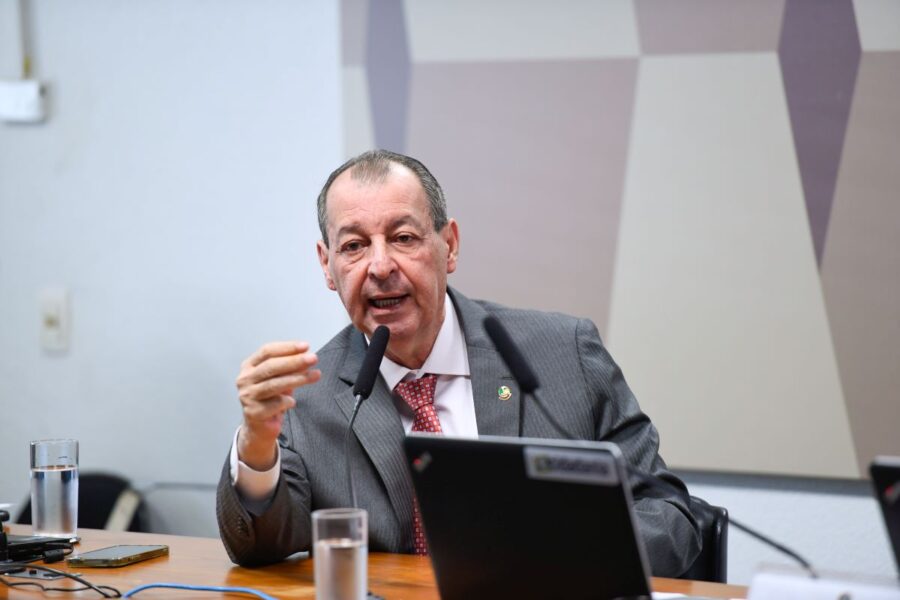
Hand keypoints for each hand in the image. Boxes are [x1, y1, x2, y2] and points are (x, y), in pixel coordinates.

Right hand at [235, 341, 320, 469]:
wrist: (260, 427)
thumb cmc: (271, 399)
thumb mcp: (281, 379)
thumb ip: (291, 368)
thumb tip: (307, 357)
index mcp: (249, 366)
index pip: (267, 351)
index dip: (287, 347)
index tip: (305, 346)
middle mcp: (245, 379)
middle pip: (270, 366)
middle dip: (294, 361)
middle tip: (313, 358)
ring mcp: (247, 396)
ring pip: (273, 384)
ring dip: (297, 379)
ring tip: (314, 375)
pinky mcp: (253, 412)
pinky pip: (274, 404)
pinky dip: (287, 401)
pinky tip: (293, 402)